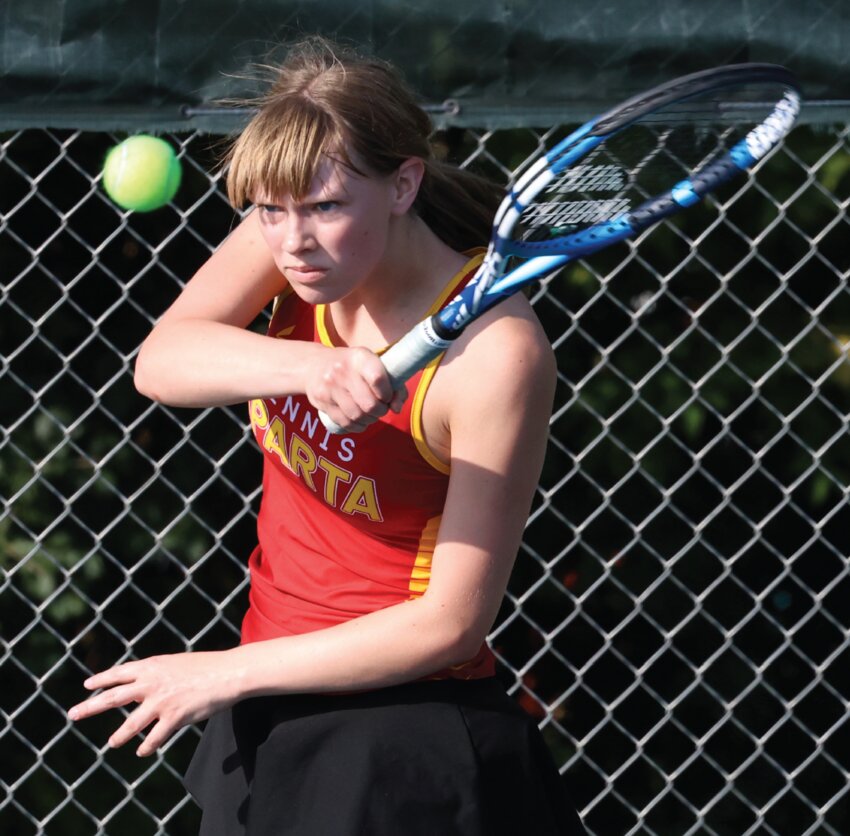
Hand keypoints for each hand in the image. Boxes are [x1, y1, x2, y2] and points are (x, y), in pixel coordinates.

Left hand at [68, 651, 238, 756]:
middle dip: (91, 706)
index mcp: (153, 666)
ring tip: (111, 743)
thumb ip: (155, 674)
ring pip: (131, 724)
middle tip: (73, 713)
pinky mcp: (174, 717)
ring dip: (119, 735)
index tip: (87, 686)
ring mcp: (161, 701)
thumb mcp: (175, 663)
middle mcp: (152, 683)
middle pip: (113, 697)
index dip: (102, 680)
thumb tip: (138, 685)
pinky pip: (154, 738)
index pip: (119, 673)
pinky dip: (147, 746)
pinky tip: (143, 752)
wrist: (228, 673)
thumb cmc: (205, 667)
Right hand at [306, 347, 406, 432]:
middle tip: (380, 408)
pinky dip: (357, 426)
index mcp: (359, 357)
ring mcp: (330, 387)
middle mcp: (342, 371)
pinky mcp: (322, 402)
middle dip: (380, 411)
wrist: (313, 365)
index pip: (378, 379)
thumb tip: (397, 408)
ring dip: (369, 420)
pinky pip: (345, 423)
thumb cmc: (351, 366)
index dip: (388, 394)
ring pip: (357, 416)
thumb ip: (392, 384)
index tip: (388, 396)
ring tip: (370, 414)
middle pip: (369, 404)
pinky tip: (359, 420)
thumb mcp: (371, 364)